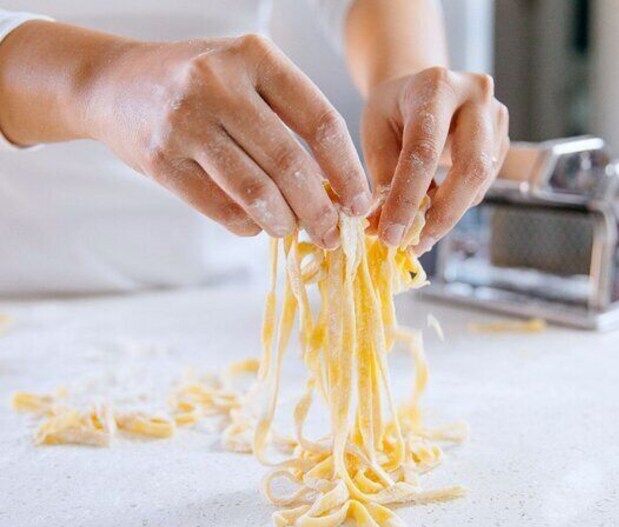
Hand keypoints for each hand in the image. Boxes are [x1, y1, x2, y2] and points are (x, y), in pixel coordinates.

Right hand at [89, 34, 369, 245]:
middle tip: (331, 233)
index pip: (320, 121)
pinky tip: (257, 224)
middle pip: (290, 163)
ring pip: (256, 191)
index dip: (348, 170)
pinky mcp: (160, 159)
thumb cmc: (198, 84)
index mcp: (255, 57)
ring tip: (293, 230)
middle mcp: (218, 83)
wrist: (113, 83)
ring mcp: (185, 121)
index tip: (361, 204)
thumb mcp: (246, 75)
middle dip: (320, 210)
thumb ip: (290, 118)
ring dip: (284, 222)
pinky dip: (247, 225)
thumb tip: (337, 188)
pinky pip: (220, 208)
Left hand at [361, 67, 508, 253]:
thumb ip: (382, 175)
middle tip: (414, 244)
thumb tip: (385, 226)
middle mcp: (476, 96)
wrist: (425, 87)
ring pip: (479, 182)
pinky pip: (482, 185)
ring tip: (416, 233)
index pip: (425, 149)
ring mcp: (497, 118)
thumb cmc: (395, 109)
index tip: (392, 234)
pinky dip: (456, 205)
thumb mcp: (376, 131)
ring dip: (447, 215)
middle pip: (470, 167)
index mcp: (436, 85)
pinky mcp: (504, 140)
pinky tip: (433, 212)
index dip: (408, 197)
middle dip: (442, 215)